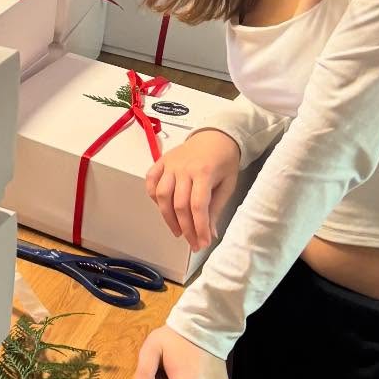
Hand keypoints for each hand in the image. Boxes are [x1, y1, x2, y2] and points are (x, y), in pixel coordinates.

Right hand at [145, 127, 240, 250]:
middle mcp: (184, 168)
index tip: (202, 243)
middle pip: (179, 204)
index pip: (198, 206)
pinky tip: (162, 207)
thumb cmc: (225, 160)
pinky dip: (153, 196)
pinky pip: (151, 180)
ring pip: (162, 195)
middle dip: (186, 228)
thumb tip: (210, 233)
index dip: (199, 228)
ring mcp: (170, 164)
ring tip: (177, 230)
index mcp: (204, 173)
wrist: (216, 135)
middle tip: (192, 242)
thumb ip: (217, 208)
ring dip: (168, 217)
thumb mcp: (228, 184)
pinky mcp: (161, 161)